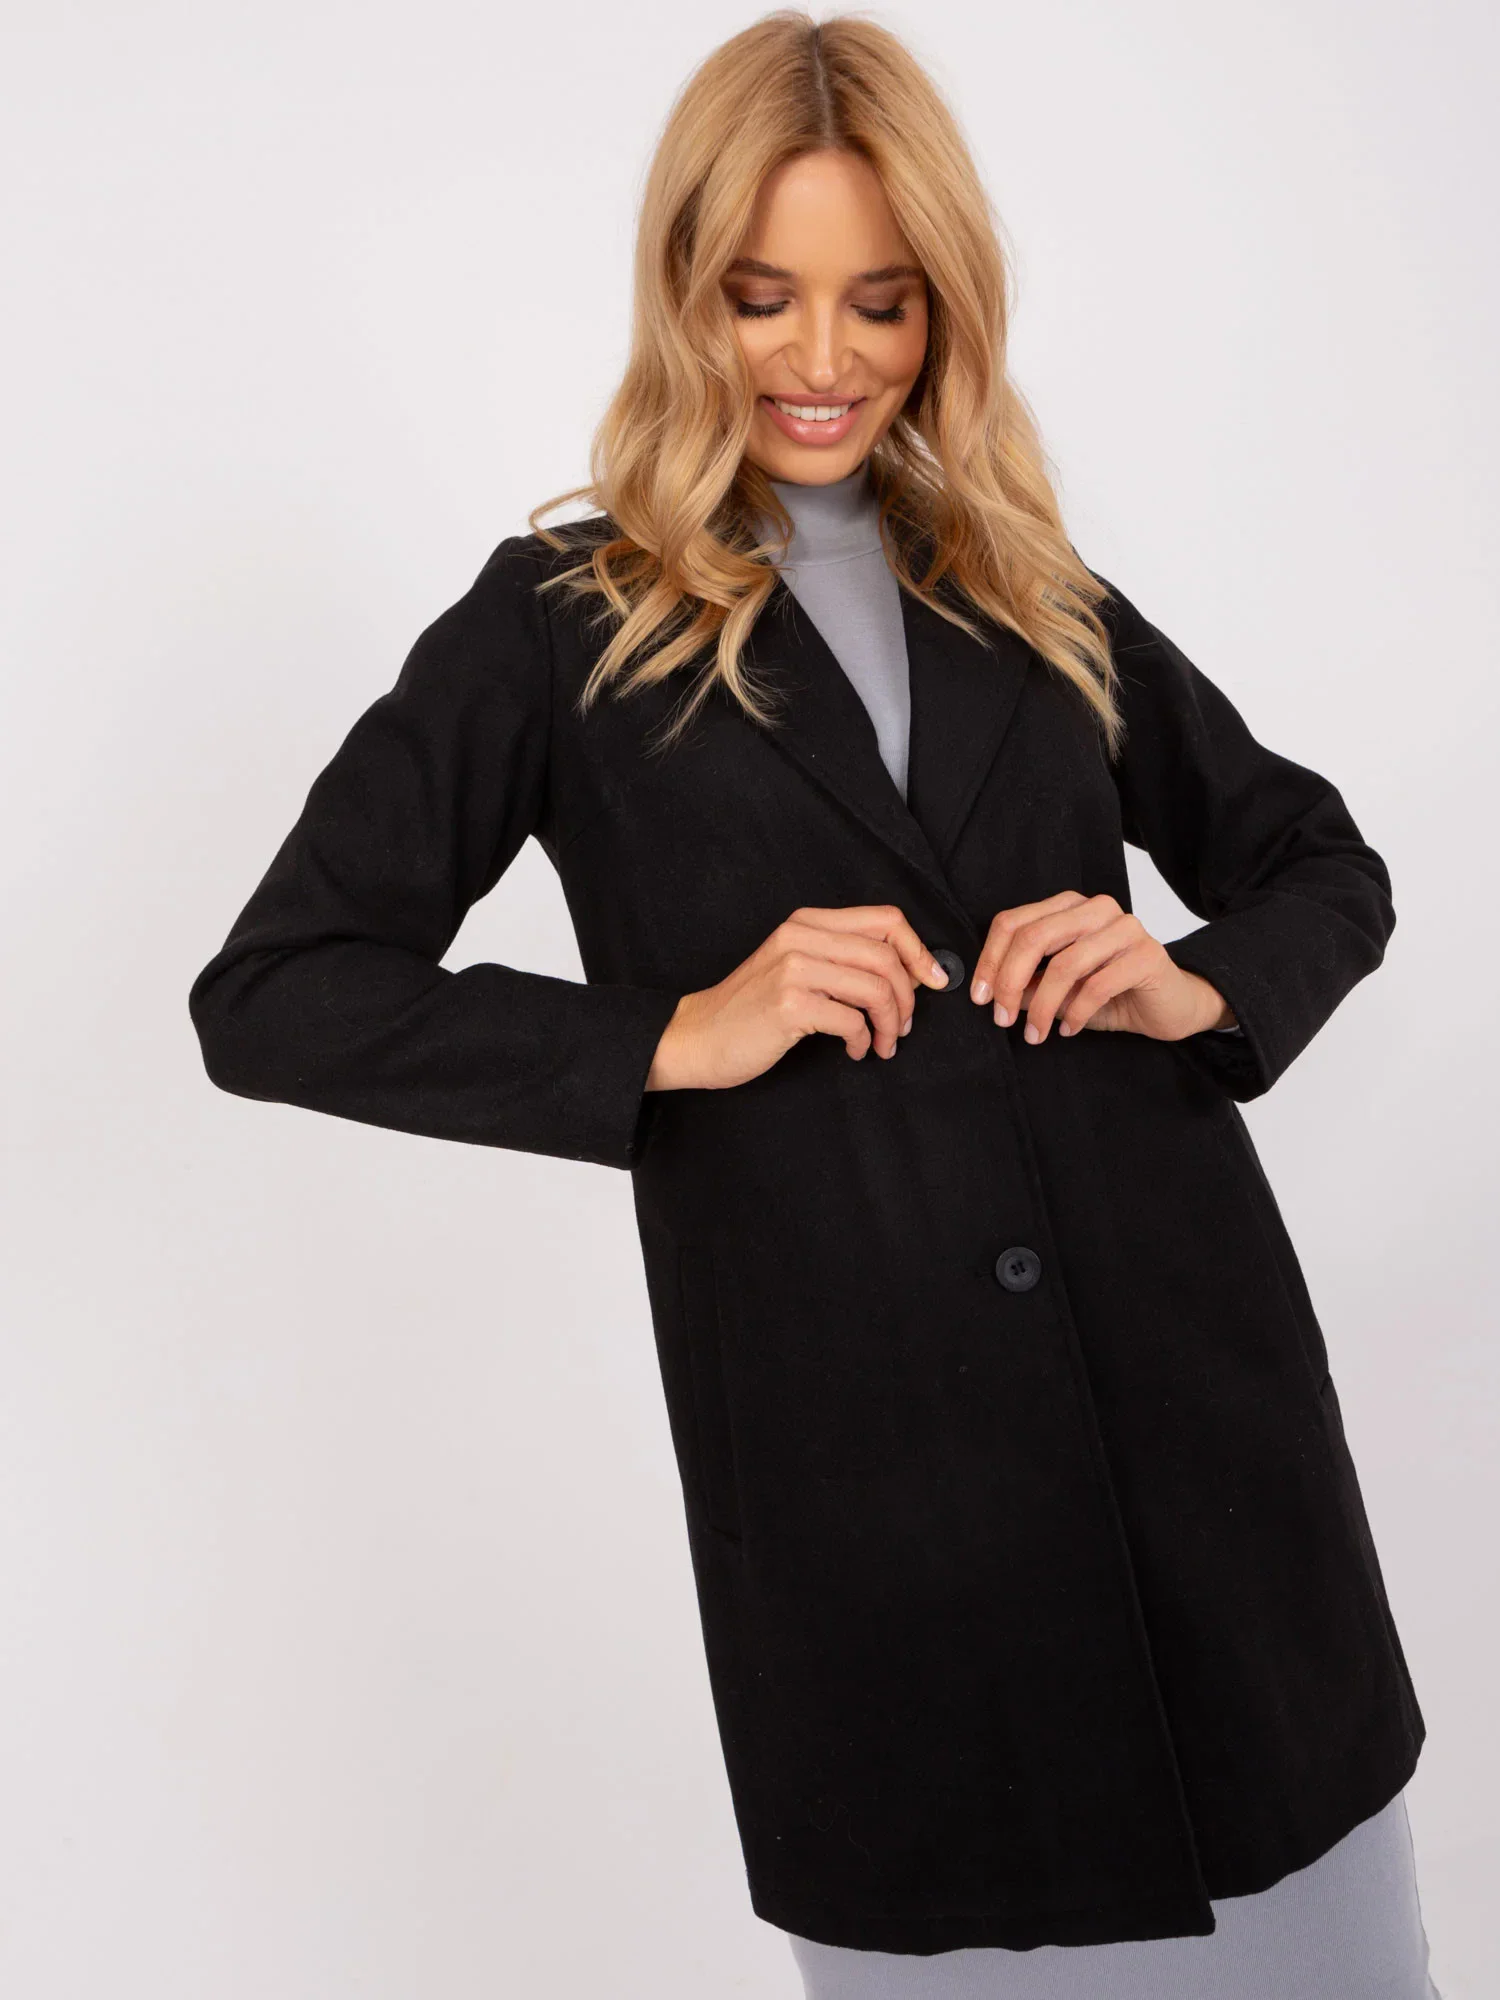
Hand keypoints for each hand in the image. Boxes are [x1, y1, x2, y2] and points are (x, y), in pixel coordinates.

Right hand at [645, 904, 951, 1090]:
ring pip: (876, 988)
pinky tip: (854, 1050)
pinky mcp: (789, 1004)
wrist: (697, 1037)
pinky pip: (853, 1020)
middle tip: (904, 1027)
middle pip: (886, 956)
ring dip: (891, 1023)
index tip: (934, 980)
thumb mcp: (794, 967)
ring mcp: (794, 968)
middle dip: (909, 997)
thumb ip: (840, 959)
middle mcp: (800, 936)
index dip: (918, 950)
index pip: (885, 919)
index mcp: (806, 922)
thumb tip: (908, 971)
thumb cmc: (751, 1009)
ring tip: (884, 1043)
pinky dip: (864, 1040)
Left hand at [970, 891, 1234, 1043]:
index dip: (990, 961)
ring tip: (1036, 1034)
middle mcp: (1095, 908)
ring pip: (1064, 964)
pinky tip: (1068, 1028)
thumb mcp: (1059, 991)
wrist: (1171, 1006)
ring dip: (1043, 1007)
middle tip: (1002, 1019)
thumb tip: (991, 992)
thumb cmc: (1112, 993)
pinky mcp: (1147, 954)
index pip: (1013, 923)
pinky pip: (1097, 985)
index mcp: (1069, 907)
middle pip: (1033, 938)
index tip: (980, 997)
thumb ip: (1028, 984)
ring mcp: (1124, 927)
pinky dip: (1075, 1013)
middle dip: (1009, 983)